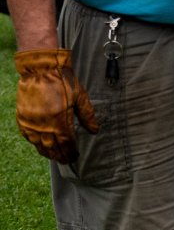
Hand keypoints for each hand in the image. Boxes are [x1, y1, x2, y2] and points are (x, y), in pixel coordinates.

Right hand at [15, 48, 99, 163]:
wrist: (41, 69)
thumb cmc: (62, 80)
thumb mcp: (79, 96)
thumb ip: (87, 115)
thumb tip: (95, 130)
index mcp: (60, 120)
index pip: (66, 144)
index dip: (71, 152)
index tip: (75, 156)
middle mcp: (44, 126)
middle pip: (53, 148)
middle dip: (60, 156)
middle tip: (66, 160)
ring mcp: (31, 124)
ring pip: (39, 146)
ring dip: (48, 153)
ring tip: (55, 156)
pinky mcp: (22, 120)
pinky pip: (29, 138)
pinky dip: (36, 144)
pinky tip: (41, 145)